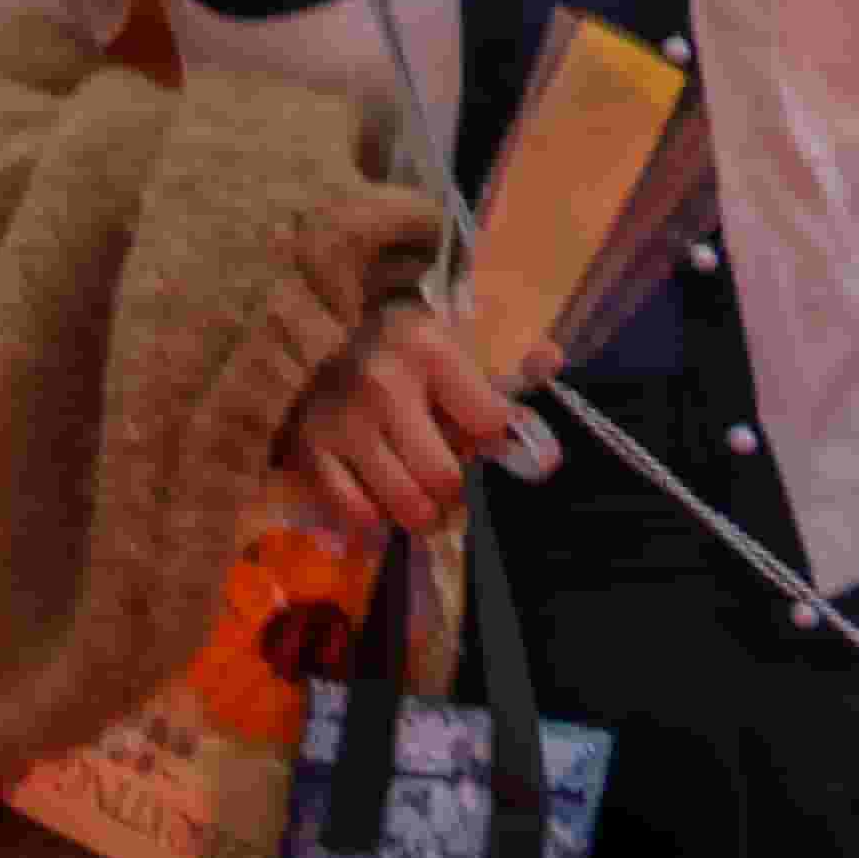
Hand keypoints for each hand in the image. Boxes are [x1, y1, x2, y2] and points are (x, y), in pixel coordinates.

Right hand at [278, 287, 518, 548]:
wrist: (347, 338)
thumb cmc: (422, 353)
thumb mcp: (472, 346)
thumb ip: (519, 364)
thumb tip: (553, 362)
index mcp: (429, 350)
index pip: (488, 423)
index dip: (495, 442)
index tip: (487, 439)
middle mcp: (380, 384)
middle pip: (442, 474)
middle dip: (456, 488)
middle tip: (452, 482)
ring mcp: (338, 420)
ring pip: (402, 501)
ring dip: (421, 510)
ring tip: (424, 497)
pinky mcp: (306, 449)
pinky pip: (352, 511)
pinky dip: (376, 519)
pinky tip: (385, 505)